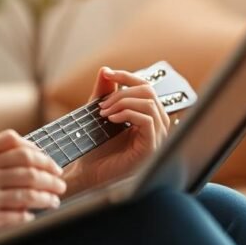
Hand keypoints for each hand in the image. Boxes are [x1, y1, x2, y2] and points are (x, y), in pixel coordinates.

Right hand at [0, 129, 65, 244]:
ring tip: (55, 198)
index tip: (45, 158)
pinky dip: (31, 214)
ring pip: (29, 190)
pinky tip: (35, 215)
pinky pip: (19, 216)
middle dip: (50, 171)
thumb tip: (9, 162)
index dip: (35, 149)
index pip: (12, 141)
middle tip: (59, 178)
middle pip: (28, 164)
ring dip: (48, 194)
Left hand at [65, 67, 169, 192]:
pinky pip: (148, 121)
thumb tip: (106, 70)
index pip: (146, 88)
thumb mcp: (99, 114)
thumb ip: (103, 93)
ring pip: (150, 104)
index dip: (127, 77)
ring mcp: (157, 139)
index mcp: (147, 116)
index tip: (108, 74)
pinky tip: (112, 120)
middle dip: (123, 91)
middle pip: (150, 92)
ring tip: (104, 113)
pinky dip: (128, 114)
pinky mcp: (152, 149)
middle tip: (102, 104)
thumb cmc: (95, 149)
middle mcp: (157, 127)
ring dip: (123, 102)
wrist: (88, 174)